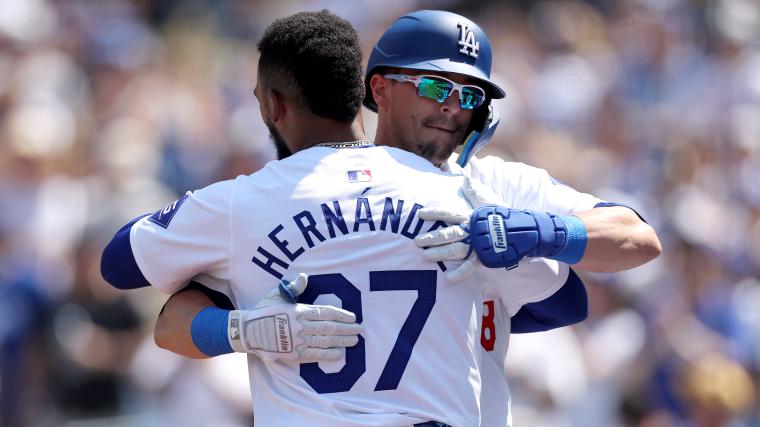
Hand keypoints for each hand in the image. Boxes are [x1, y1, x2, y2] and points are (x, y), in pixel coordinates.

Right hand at [228, 273, 361, 361]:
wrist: (246, 331)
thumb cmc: (262, 310)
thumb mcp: (276, 295)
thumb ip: (293, 288)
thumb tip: (304, 276)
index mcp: (299, 310)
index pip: (326, 312)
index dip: (341, 315)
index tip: (353, 317)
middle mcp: (301, 326)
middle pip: (329, 327)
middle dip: (347, 329)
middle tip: (360, 330)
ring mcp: (298, 341)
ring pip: (325, 341)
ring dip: (342, 341)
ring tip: (354, 341)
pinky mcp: (293, 355)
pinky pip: (315, 355)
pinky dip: (328, 354)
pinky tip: (339, 354)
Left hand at [414, 177, 498, 281]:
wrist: (523, 231)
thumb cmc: (503, 216)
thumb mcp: (488, 202)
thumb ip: (474, 192)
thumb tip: (465, 178)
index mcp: (470, 216)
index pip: (449, 213)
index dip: (435, 213)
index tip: (420, 214)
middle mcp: (471, 230)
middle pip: (449, 233)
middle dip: (432, 237)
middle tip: (417, 242)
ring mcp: (477, 244)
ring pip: (455, 249)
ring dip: (440, 253)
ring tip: (426, 256)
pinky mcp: (483, 257)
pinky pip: (470, 266)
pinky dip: (460, 272)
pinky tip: (448, 277)